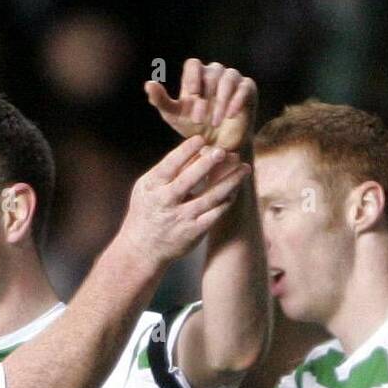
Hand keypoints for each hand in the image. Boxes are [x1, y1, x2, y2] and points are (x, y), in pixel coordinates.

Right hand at [117, 135, 250, 266]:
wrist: (143, 248)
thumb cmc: (148, 209)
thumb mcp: (148, 187)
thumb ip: (169, 169)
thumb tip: (197, 148)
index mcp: (152, 186)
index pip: (169, 165)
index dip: (185, 151)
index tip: (200, 139)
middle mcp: (165, 202)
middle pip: (188, 180)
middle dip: (206, 164)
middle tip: (223, 151)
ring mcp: (181, 218)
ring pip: (209, 197)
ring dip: (229, 182)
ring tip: (244, 169)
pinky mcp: (194, 231)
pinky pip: (215, 214)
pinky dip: (227, 201)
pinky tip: (236, 190)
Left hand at [145, 60, 256, 154]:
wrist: (218, 145)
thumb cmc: (194, 128)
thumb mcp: (174, 116)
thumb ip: (161, 101)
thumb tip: (148, 84)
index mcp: (197, 76)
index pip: (193, 65)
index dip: (192, 79)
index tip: (191, 98)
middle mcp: (215, 73)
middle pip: (211, 72)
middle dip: (205, 97)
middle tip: (199, 120)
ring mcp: (233, 79)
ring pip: (228, 78)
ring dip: (220, 101)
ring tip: (215, 122)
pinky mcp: (248, 88)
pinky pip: (244, 88)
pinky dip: (236, 101)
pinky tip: (230, 115)